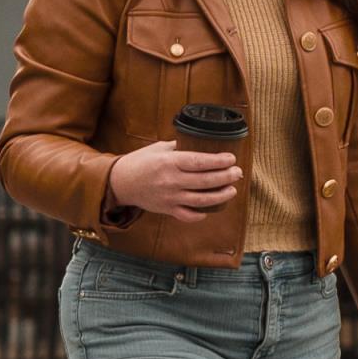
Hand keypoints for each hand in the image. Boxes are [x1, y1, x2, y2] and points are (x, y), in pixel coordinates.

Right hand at [106, 142, 239, 217]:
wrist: (119, 182)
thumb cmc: (140, 161)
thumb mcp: (159, 148)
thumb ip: (180, 147)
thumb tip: (202, 143)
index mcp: (169, 162)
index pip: (200, 162)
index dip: (219, 161)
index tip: (232, 158)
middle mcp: (171, 181)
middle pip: (205, 181)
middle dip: (226, 177)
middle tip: (238, 173)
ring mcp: (169, 198)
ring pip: (201, 201)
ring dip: (220, 196)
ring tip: (232, 189)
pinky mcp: (167, 210)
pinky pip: (188, 215)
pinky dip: (202, 214)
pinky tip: (212, 208)